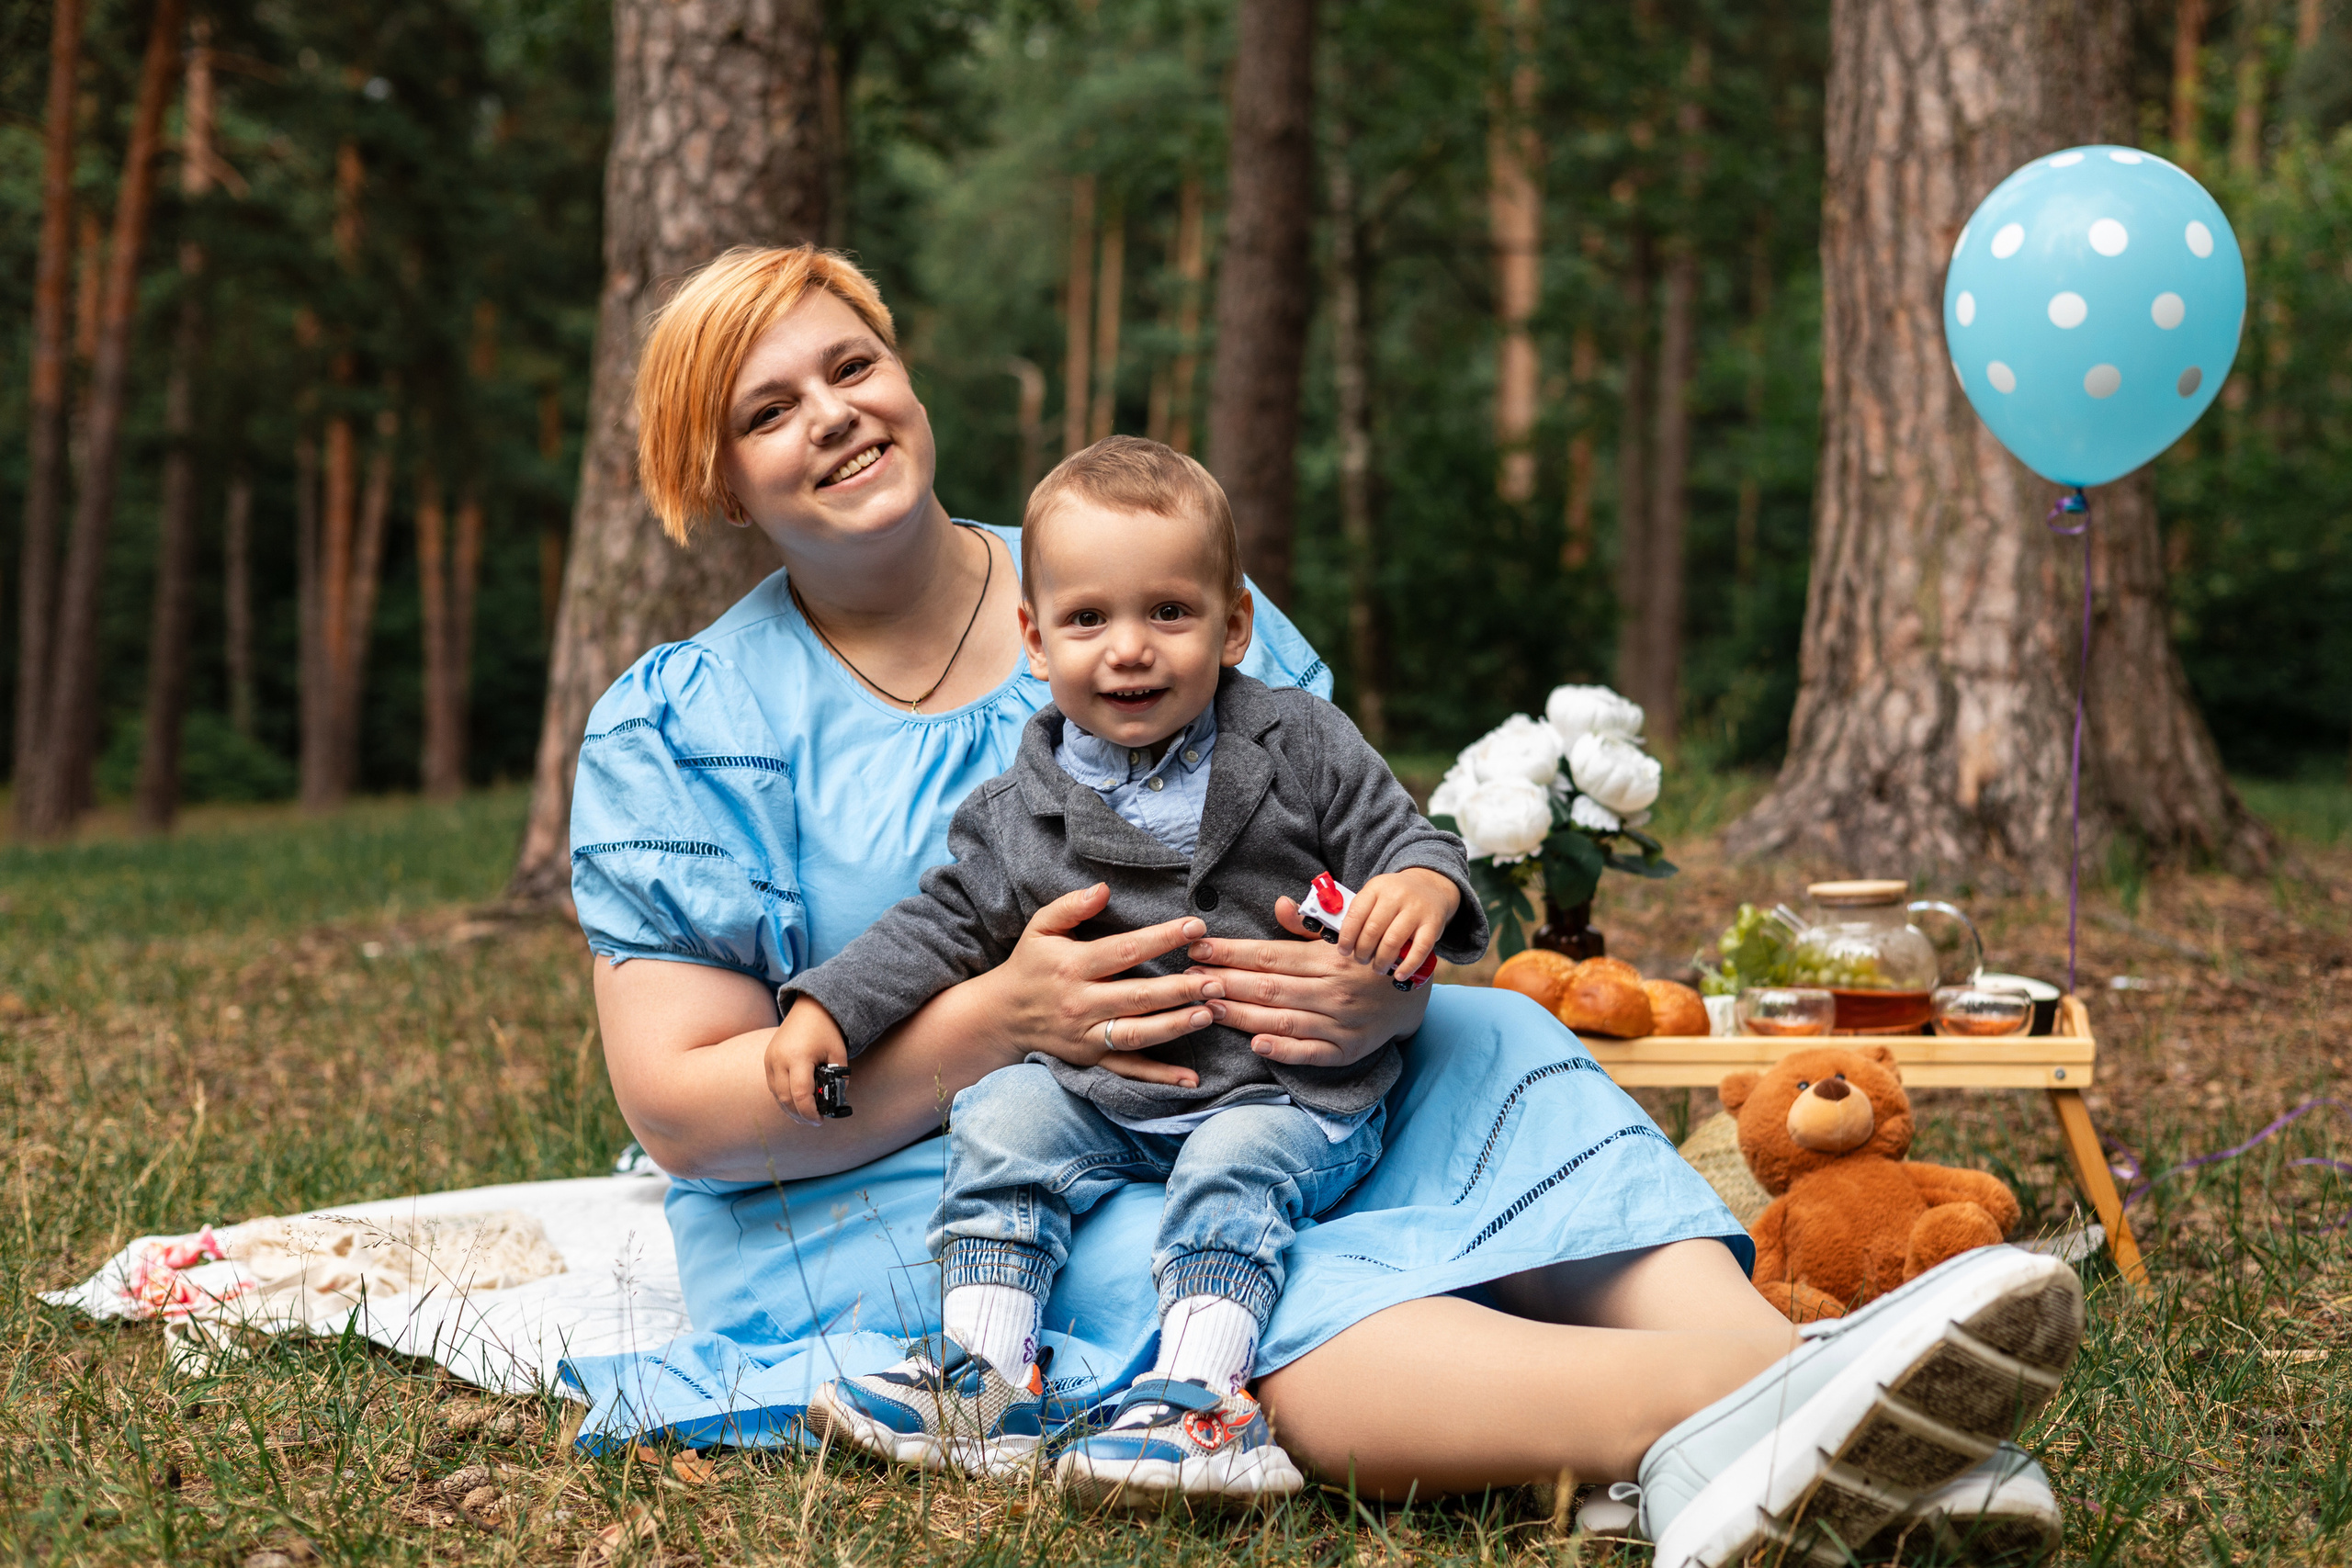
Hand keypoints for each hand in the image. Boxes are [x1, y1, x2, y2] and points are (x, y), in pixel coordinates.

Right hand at [764, 998, 849, 1126]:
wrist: (809, 1007)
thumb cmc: (826, 1030)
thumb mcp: (838, 1053)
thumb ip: (839, 1078)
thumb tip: (836, 1101)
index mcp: (798, 1057)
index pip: (800, 1095)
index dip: (810, 1112)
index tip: (821, 1120)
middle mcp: (779, 1059)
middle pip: (786, 1099)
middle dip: (800, 1115)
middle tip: (815, 1122)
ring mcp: (770, 1059)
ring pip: (776, 1095)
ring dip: (790, 1109)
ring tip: (806, 1116)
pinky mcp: (767, 1059)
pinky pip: (773, 1086)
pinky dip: (783, 1097)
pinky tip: (796, 1103)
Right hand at [971, 883, 1212, 1088]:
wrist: (1000, 1017)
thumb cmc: (1029, 966)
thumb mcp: (1040, 928)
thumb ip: (1071, 906)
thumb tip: (1104, 888)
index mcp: (1071, 966)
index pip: (1123, 951)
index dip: (1161, 939)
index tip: (1195, 927)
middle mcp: (1080, 1003)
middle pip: (1136, 996)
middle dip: (1179, 989)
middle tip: (1216, 981)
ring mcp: (1086, 1035)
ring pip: (1136, 1033)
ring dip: (1175, 1026)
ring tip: (1209, 1014)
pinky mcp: (1091, 1059)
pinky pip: (1128, 1070)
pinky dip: (1160, 1076)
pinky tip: (1191, 1078)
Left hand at [1184, 897, 1433, 1068]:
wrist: (1413, 993)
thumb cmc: (1366, 957)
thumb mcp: (1344, 931)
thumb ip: (1307, 923)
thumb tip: (1279, 905)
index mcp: (1328, 957)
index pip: (1270, 955)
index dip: (1231, 952)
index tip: (1198, 949)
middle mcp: (1332, 989)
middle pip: (1269, 987)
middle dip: (1225, 982)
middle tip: (1188, 980)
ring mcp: (1339, 1022)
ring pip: (1282, 1019)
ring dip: (1241, 1015)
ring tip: (1206, 1007)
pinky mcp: (1345, 1049)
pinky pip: (1311, 1052)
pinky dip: (1284, 1050)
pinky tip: (1255, 1044)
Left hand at [1336, 867, 1458, 978]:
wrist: (1429, 886)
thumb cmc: (1395, 898)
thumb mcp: (1376, 895)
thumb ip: (1361, 913)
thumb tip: (1345, 942)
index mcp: (1377, 887)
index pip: (1356, 914)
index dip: (1347, 936)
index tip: (1344, 950)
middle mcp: (1396, 895)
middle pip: (1373, 930)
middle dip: (1363, 951)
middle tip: (1361, 960)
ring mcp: (1416, 909)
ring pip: (1393, 941)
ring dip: (1382, 961)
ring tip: (1378, 968)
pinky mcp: (1433, 924)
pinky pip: (1419, 949)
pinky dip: (1408, 966)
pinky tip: (1399, 975)